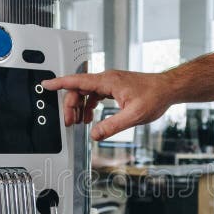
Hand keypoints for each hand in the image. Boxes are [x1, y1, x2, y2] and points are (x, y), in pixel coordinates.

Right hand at [41, 70, 173, 140]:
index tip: (45, 84)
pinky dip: (90, 105)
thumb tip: (95, 134)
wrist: (168, 89)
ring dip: (80, 106)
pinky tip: (91, 117)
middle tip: (70, 121)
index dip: (59, 83)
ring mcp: (111, 82)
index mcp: (108, 82)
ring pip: (86, 92)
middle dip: (70, 105)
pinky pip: (95, 94)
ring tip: (79, 121)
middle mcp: (107, 79)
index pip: (77, 81)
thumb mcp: (133, 116)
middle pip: (79, 88)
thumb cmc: (154, 96)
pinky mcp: (115, 87)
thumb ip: (112, 126)